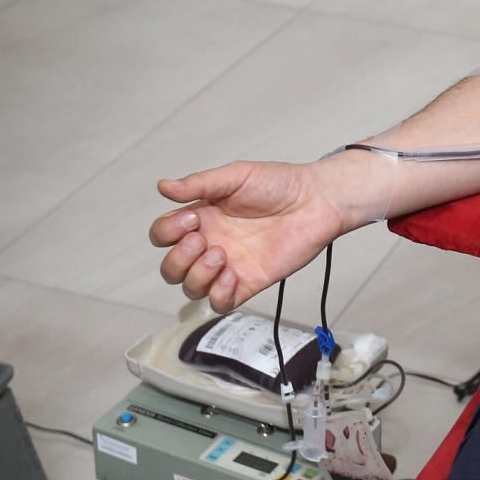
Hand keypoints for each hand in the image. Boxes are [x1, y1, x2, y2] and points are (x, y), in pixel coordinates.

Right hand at [151, 159, 353, 312]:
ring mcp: (228, 266)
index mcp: (202, 218)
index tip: (192, 218)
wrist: (316, 200)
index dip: (167, 232)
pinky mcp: (249, 282)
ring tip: (222, 254)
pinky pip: (220, 303)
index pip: (163, 235)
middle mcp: (210, 244)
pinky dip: (218, 295)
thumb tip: (163, 187)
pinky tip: (232, 275)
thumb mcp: (235, 176)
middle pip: (171, 268)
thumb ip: (199, 183)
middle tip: (202, 240)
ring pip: (191, 289)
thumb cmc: (278, 184)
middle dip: (178, 258)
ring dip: (197, 275)